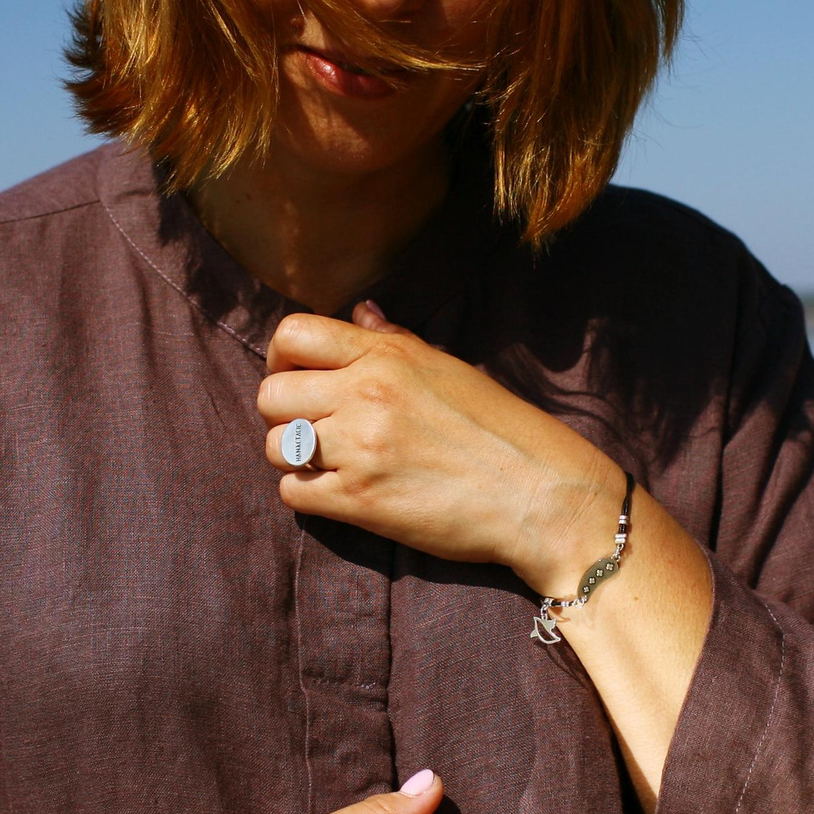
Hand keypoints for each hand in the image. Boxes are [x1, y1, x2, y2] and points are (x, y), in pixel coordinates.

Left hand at [258, 302, 622, 595]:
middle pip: (271, 394)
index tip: (298, 378)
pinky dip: (309, 495)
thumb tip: (360, 312)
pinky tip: (339, 493)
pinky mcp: (359, 501)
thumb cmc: (504, 431)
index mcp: (387, 355)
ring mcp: (359, 448)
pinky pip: (293, 493)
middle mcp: (366, 394)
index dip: (282, 358)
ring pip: (275, 446)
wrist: (541, 496)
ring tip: (330, 464)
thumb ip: (395, 340)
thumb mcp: (450, 369)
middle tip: (314, 429)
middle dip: (284, 413)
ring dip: (294, 458)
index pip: (294, 334)